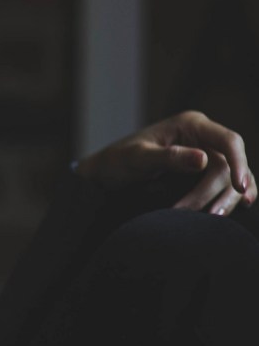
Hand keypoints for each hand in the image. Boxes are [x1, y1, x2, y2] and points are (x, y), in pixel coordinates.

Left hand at [76, 111, 254, 215]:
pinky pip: (225, 187)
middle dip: (216, 192)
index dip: (239, 163)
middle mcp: (203, 139)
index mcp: (191, 125)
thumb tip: (203, 160)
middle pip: (229, 166)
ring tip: (209, 220)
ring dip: (224, 201)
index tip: (239, 187)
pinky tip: (230, 212)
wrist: (106, 175)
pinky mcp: (202, 175)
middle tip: (199, 215)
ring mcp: (205, 156)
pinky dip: (228, 200)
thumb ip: (169, 158)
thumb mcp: (138, 158)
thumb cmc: (118, 161)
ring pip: (230, 179)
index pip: (228, 141)